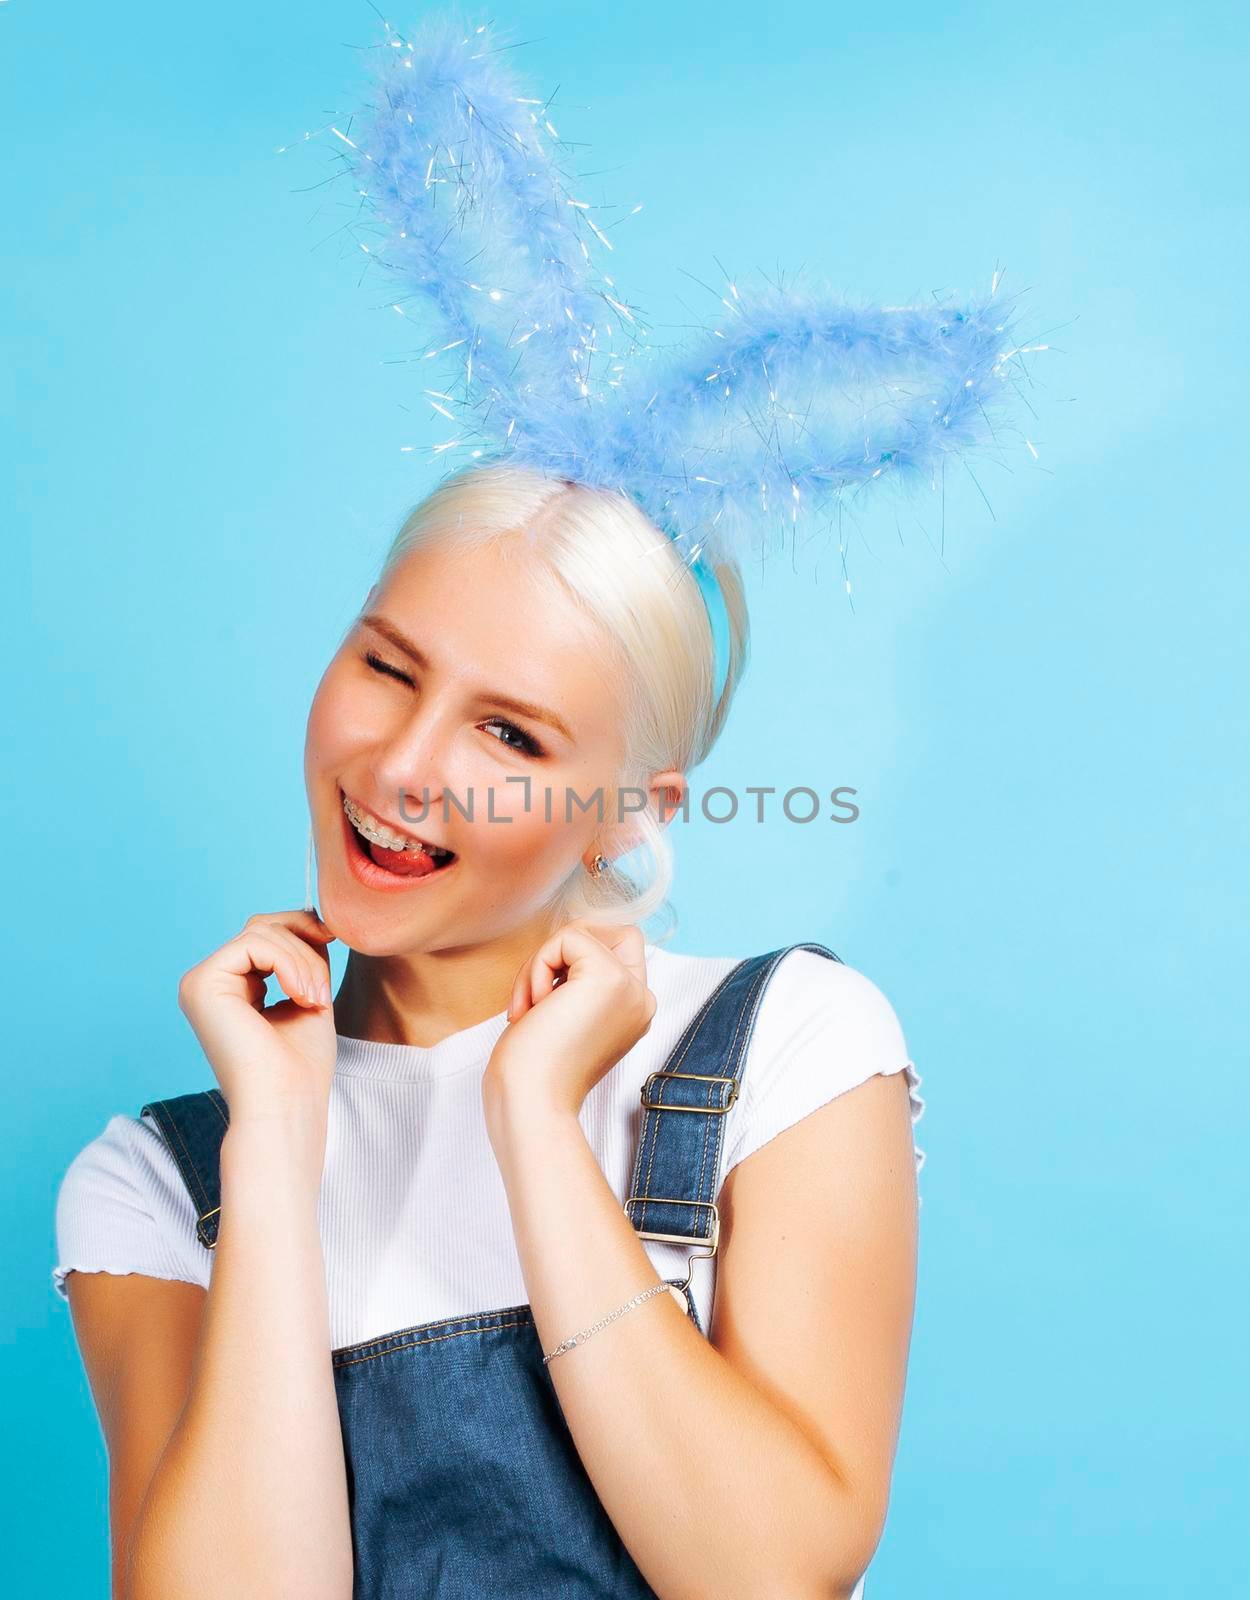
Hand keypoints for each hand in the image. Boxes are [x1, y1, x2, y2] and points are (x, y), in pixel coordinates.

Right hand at [177, 908, 338, 1122]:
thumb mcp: (308, 993)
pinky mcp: (201, 983)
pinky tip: (301, 996)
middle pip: (263, 926)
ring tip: (315, 999)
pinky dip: (289, 963)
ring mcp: (200, 982)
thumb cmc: (300, 1066)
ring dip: (302, 960)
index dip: (304, 934)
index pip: (268, 934)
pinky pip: (255, 943)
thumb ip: (304, 956)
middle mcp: (209, 982)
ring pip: (262, 931)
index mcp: (231, 986)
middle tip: (322, 992)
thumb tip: (314, 917)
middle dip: (305, 946)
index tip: (333, 950)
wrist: (286, 1106)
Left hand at [483, 919, 656, 1128]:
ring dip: (541, 963)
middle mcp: (642, 998)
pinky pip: (567, 938)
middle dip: (561, 951)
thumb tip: (568, 940)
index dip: (574, 958)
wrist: (530, 1104)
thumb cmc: (532, 1070)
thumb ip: (577, 982)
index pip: (618, 948)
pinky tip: (534, 1008)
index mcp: (634, 1011)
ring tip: (529, 1007)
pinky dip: (537, 965)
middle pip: (606, 931)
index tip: (545, 1004)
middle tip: (536, 997)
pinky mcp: (609, 977)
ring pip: (581, 932)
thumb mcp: (564, 1016)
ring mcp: (630, 988)